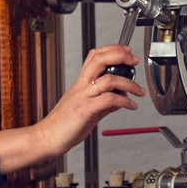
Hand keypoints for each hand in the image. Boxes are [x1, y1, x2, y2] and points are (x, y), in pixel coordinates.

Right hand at [0, 45, 143, 171]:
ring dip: (129, 83)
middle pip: (100, 59)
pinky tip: (131, 106)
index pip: (94, 57)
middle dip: (120, 55)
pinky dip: (125, 101)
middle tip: (135, 61)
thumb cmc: (63, 126)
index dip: (111, 50)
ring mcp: (83, 97)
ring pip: (109, 79)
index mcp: (80, 83)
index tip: (126, 51)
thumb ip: (104, 104)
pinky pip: (110, 99)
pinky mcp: (86, 110)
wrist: (47, 137)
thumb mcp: (86, 110)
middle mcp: (81, 86)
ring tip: (139, 91)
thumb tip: (119, 100)